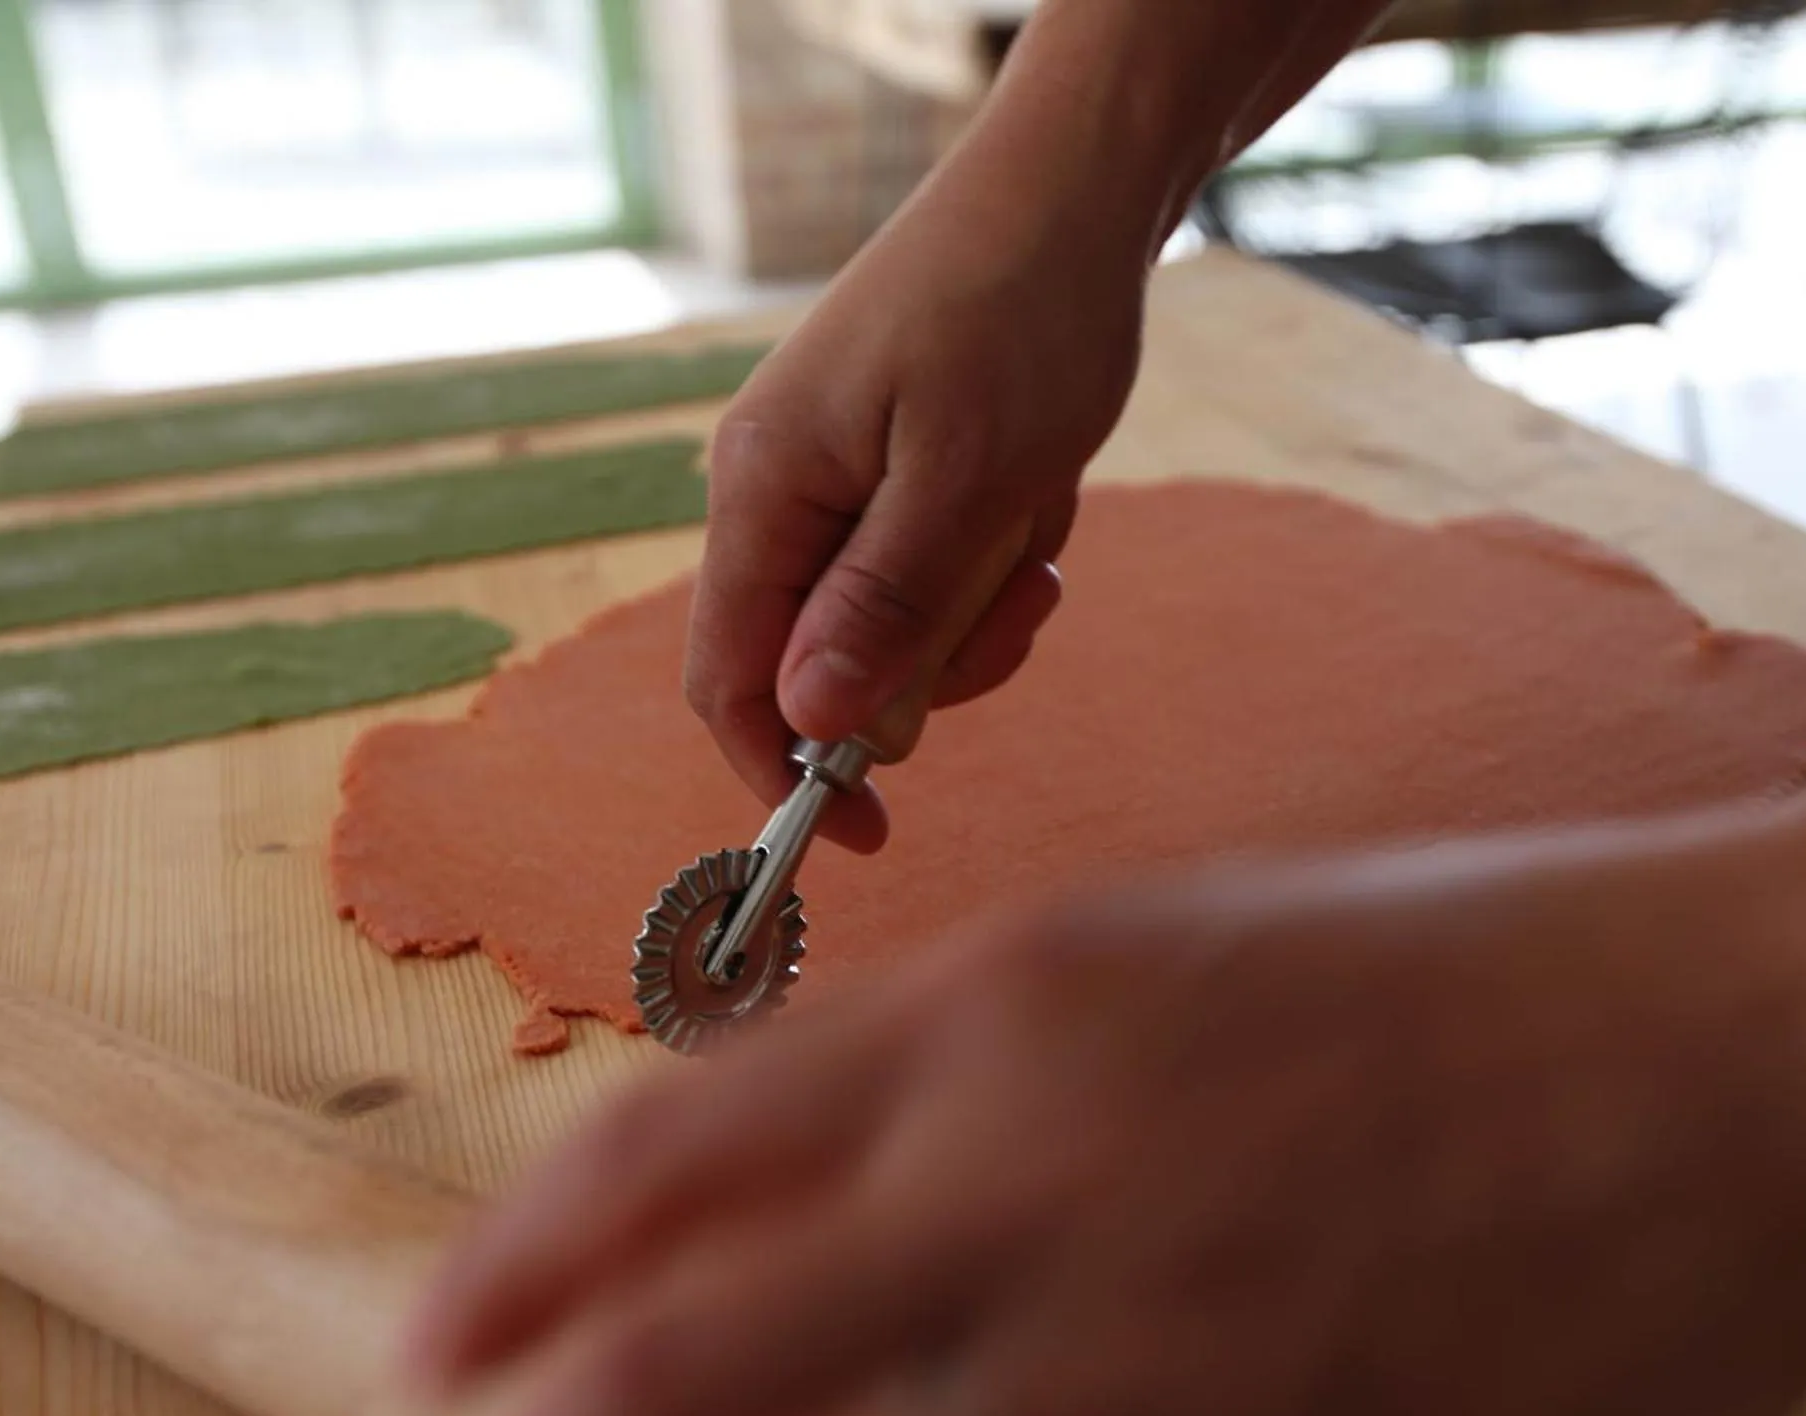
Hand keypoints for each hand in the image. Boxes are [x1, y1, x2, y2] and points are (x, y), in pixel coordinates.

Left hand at [395, 815, 1805, 1415]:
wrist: (1766, 1054)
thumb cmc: (1491, 975)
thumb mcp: (1197, 947)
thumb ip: (995, 1068)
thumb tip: (816, 1174)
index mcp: (1012, 1018)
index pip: (673, 1148)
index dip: (518, 1262)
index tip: (437, 1355)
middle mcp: (1037, 1188)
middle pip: (677, 1367)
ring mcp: (1148, 1373)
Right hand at [686, 139, 1151, 852]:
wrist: (1073, 192)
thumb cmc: (1020, 313)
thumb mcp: (968, 479)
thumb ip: (886, 608)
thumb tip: (809, 725)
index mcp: (766, 490)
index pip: (731, 679)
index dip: (786, 774)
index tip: (875, 833)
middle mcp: (779, 491)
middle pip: (825, 664)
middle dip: (933, 663)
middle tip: (1021, 598)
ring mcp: (835, 479)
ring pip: (892, 627)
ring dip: (977, 607)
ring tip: (1035, 523)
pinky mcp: (890, 470)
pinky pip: (932, 571)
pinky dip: (992, 559)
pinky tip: (1035, 494)